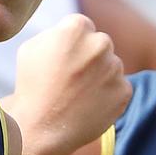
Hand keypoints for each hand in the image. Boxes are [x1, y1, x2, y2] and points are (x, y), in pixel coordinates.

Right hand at [5, 14, 130, 154]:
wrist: (41, 128)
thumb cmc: (31, 86)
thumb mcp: (31, 47)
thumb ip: (56, 33)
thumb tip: (71, 32)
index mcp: (77, 27)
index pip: (82, 27)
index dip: (71, 44)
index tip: (62, 59)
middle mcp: (101, 43)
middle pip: (100, 45)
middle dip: (89, 57)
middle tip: (71, 78)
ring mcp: (115, 68)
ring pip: (111, 66)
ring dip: (99, 76)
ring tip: (77, 95)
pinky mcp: (124, 91)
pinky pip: (119, 87)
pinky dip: (107, 95)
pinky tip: (87, 105)